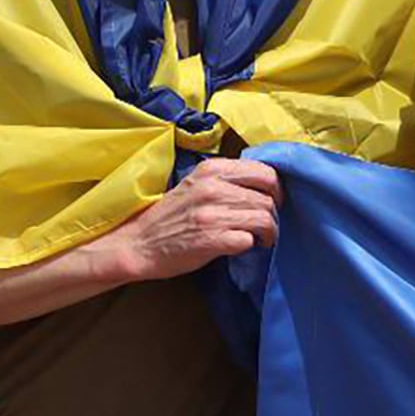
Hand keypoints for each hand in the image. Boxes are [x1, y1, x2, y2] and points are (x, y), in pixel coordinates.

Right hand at [112, 158, 280, 282]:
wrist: (139, 244)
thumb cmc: (171, 215)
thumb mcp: (196, 184)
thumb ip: (227, 180)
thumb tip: (266, 185)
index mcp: (211, 169)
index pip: (264, 171)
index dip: (276, 188)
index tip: (273, 200)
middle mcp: (213, 188)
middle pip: (268, 198)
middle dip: (274, 214)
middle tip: (267, 224)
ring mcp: (212, 214)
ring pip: (264, 218)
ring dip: (268, 232)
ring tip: (261, 238)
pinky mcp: (211, 239)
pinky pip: (249, 239)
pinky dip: (250, 245)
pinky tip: (242, 246)